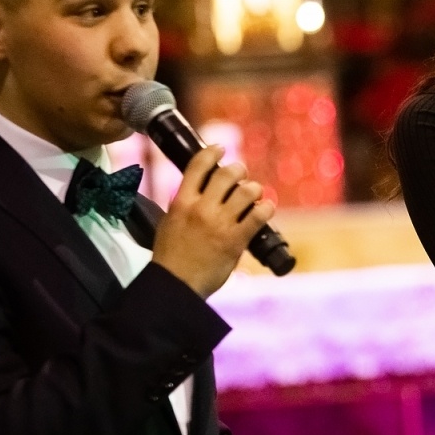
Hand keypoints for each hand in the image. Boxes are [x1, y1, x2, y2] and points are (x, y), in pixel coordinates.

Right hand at [151, 145, 275, 297]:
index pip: (198, 166)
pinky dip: (266, 208)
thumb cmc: (170, 256)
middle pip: (228, 174)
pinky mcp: (236, 240)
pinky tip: (265, 209)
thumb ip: (182, 204)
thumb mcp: (168, 222)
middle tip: (241, 175)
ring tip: (253, 194)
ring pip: (247, 191)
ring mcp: (220, 224)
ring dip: (254, 189)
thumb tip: (195, 190)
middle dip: (239, 170)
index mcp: (182, 202)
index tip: (220, 149)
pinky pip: (259, 216)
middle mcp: (202, 208)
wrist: (176, 285)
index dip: (212, 153)